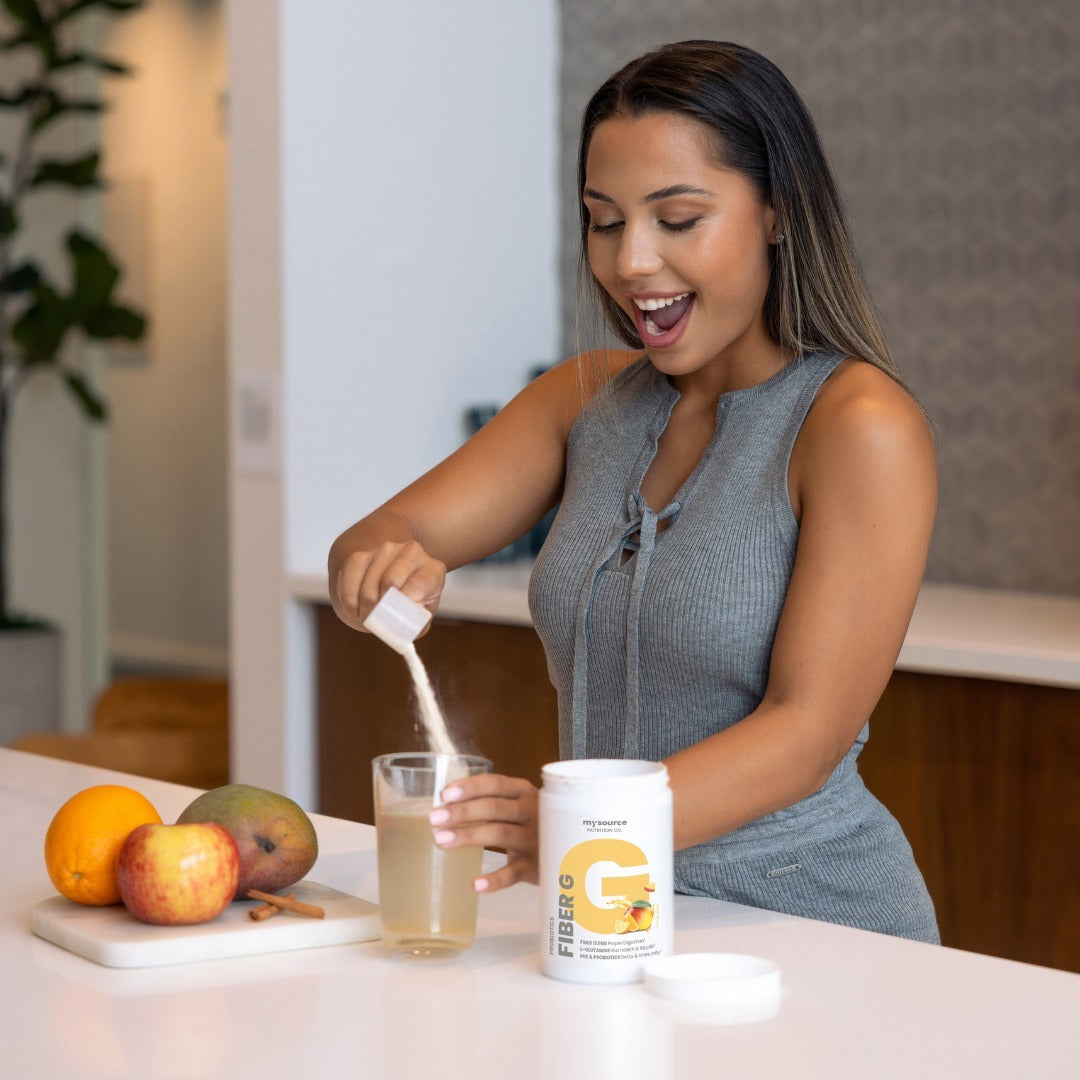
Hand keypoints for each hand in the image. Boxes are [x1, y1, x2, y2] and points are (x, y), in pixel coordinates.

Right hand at [329, 538, 445, 632]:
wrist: (393, 576)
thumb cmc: (412, 600)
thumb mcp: (423, 613)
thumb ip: (419, 620)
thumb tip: (407, 621)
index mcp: (433, 568)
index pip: (419, 584)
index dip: (407, 604)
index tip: (398, 617)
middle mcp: (410, 552)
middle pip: (389, 582)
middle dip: (381, 611)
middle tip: (379, 623)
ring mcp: (383, 550)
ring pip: (367, 589)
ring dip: (365, 611)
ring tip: (369, 618)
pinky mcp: (359, 555)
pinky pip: (347, 586)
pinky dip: (350, 605)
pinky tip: (356, 609)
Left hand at [428, 772, 538, 892]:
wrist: (572, 849)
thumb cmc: (531, 823)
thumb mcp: (518, 805)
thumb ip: (490, 801)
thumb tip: (445, 805)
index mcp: (523, 791)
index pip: (495, 783)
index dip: (469, 787)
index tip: (444, 794)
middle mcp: (531, 811)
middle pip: (494, 807)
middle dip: (462, 812)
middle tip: (434, 818)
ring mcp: (535, 838)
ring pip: (499, 834)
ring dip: (468, 836)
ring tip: (441, 841)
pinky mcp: (536, 866)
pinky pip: (513, 873)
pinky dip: (495, 879)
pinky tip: (475, 884)